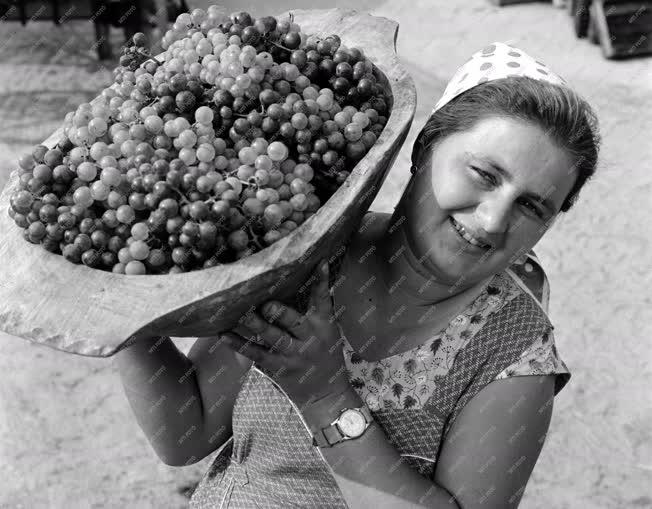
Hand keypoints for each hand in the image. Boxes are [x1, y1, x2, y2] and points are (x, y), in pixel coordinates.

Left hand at [220, 258, 349, 406]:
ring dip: (255, 325)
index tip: (319, 263)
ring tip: (240, 314)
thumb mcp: (328, 332)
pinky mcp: (278, 367)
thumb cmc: (325, 357)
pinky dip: (238, 344)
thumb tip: (299, 279)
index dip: (321, 281)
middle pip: (294, 321)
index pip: (323, 299)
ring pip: (272, 337)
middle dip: (279, 312)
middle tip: (265, 303)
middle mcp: (309, 339)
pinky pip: (255, 354)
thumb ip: (315, 311)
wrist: (326, 395)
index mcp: (323, 325)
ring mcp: (293, 354)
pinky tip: (223, 335)